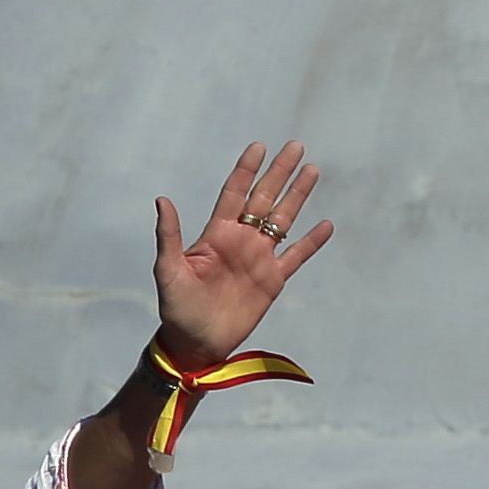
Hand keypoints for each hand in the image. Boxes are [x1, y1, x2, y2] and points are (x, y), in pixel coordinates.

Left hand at [151, 140, 331, 361]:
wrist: (196, 342)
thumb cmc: (176, 307)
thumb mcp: (168, 269)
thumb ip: (169, 235)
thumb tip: (162, 200)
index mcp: (216, 235)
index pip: (234, 194)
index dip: (246, 170)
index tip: (258, 146)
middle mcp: (240, 241)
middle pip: (264, 199)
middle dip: (279, 173)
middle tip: (296, 146)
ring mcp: (259, 258)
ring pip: (283, 219)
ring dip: (298, 195)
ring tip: (312, 170)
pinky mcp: (273, 280)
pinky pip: (296, 256)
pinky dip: (312, 242)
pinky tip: (326, 224)